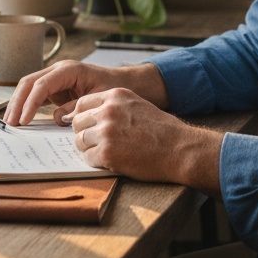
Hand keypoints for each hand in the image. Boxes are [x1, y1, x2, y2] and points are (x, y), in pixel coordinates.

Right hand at [2, 58, 167, 127]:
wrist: (127, 83)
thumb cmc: (115, 88)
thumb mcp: (99, 99)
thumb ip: (78, 108)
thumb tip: (58, 118)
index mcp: (69, 70)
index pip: (42, 85)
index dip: (30, 103)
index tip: (24, 120)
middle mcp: (59, 71)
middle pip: (29, 83)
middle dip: (18, 103)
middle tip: (10, 123)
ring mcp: (56, 79)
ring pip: (29, 88)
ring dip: (18, 104)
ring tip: (10, 123)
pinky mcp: (56, 89)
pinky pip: (37, 95)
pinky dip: (27, 106)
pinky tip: (21, 120)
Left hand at [68, 87, 222, 192]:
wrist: (180, 149)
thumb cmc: (163, 130)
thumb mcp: (138, 105)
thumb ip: (114, 107)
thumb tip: (91, 116)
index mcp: (116, 96)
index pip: (81, 103)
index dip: (82, 117)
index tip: (87, 126)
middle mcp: (109, 110)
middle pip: (77, 122)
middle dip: (84, 133)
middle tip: (96, 142)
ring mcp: (107, 131)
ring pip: (79, 140)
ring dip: (89, 148)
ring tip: (106, 152)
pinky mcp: (107, 152)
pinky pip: (87, 158)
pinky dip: (96, 162)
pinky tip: (111, 161)